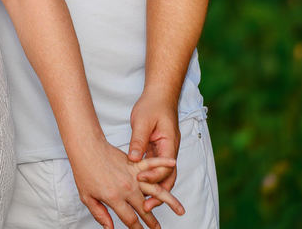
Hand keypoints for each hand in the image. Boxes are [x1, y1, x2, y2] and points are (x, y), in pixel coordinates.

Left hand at [70, 139, 184, 228]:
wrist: (85, 148)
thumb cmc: (83, 171)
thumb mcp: (86, 197)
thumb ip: (99, 213)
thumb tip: (110, 228)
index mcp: (114, 198)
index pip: (130, 219)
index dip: (137, 228)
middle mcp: (127, 188)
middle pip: (145, 209)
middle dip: (152, 222)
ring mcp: (132, 175)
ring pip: (155, 189)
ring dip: (169, 201)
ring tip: (180, 210)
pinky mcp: (133, 162)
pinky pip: (151, 162)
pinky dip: (163, 162)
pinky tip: (173, 163)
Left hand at [129, 90, 180, 204]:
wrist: (159, 96)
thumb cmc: (152, 106)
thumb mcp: (143, 121)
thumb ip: (138, 140)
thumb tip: (132, 159)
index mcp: (169, 144)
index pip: (165, 167)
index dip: (153, 176)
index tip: (139, 179)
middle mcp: (169, 151)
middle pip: (168, 177)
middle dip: (158, 193)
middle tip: (146, 206)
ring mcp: (164, 152)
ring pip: (162, 176)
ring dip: (154, 189)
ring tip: (143, 204)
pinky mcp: (156, 151)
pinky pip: (155, 169)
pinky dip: (149, 179)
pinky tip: (138, 187)